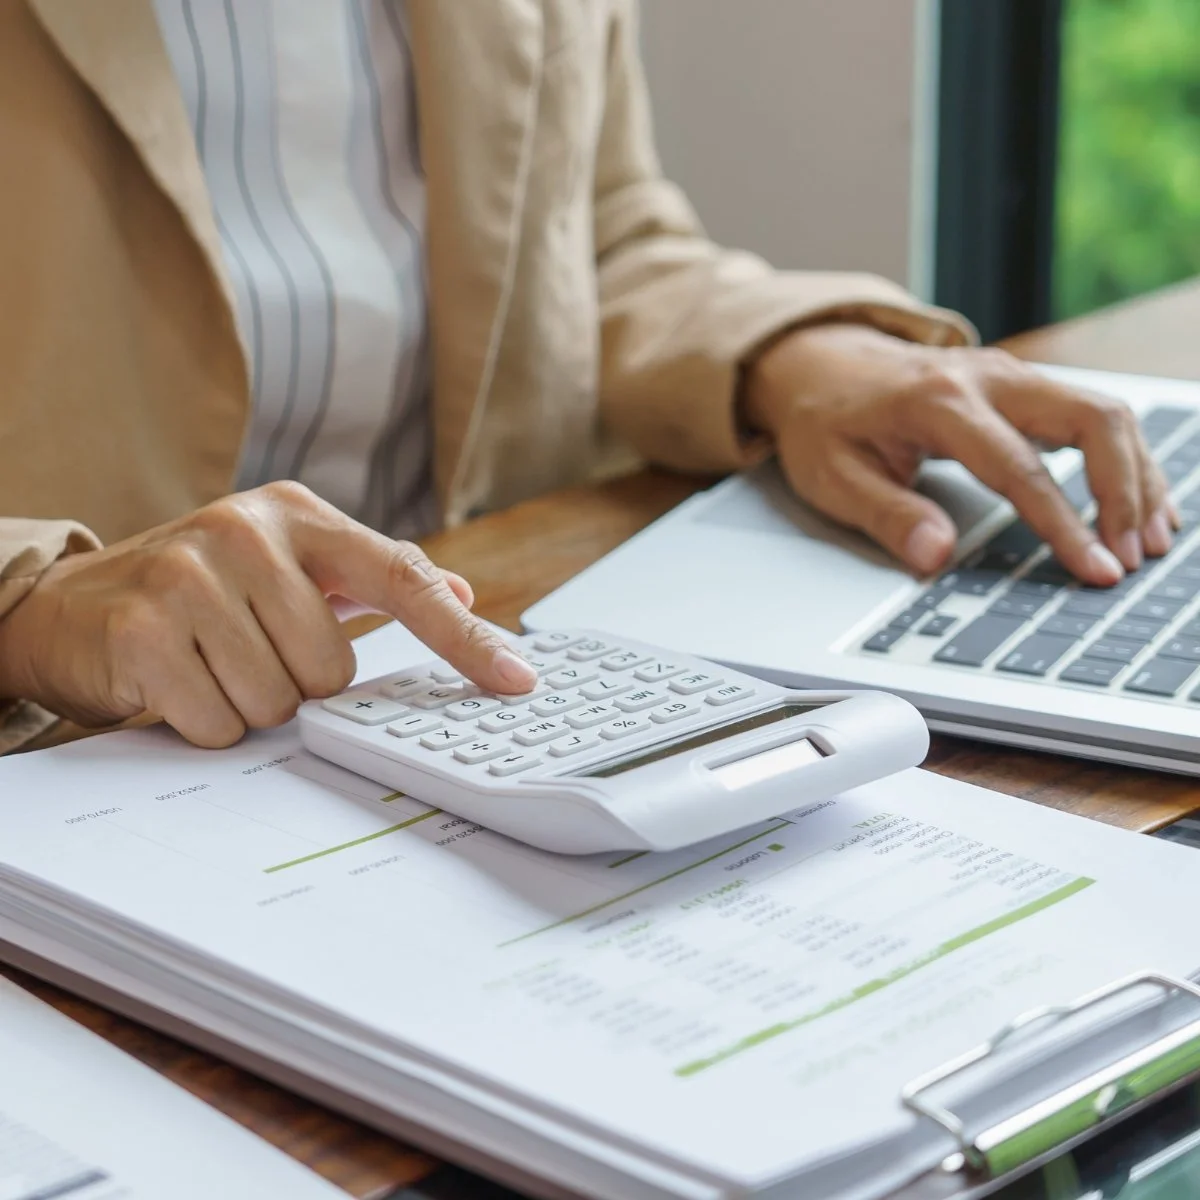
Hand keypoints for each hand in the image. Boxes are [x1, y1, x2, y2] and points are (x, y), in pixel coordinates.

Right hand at [0, 482, 536, 746]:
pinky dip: (203, 723)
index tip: (517, 680)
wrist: (71, 604)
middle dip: (295, 684)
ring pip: (279, 702)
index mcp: (297, 515)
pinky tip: (175, 683)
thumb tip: (459, 592)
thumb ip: (372, 579)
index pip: (403, 579)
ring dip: (248, 705)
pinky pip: (220, 723)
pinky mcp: (145, 630)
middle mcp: (247, 532)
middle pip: (333, 669)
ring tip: (209, 665)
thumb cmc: (196, 590)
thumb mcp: (286, 566)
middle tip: (247, 654)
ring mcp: (191, 576)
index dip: (465, 638)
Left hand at [743, 324, 1176, 584]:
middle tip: (1132, 556)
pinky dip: (1123, 458)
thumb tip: (936, 557)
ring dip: (1136, 475)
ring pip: (1104, 412)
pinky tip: (1138, 503)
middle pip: (1091, 419)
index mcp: (939, 402)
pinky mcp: (1022, 386)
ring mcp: (1011, 376)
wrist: (819, 365)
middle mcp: (988, 377)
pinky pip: (1092, 415)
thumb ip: (887, 515)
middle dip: (1124, 491)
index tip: (1094, 570)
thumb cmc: (825, 422)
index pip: (1019, 469)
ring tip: (1150, 540)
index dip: (1063, 525)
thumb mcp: (833, 476)